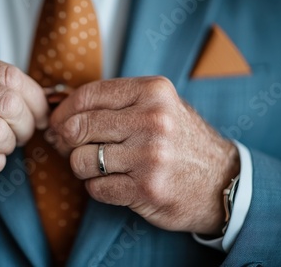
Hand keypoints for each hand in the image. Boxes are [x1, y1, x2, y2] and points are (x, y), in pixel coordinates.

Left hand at [48, 77, 239, 234]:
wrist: (222, 180)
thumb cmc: (179, 140)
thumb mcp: (155, 107)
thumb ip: (111, 104)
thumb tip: (57, 116)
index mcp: (152, 91)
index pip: (86, 96)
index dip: (62, 112)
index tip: (57, 124)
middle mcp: (152, 120)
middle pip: (77, 128)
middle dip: (66, 141)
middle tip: (71, 147)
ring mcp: (150, 156)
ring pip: (80, 160)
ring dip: (83, 167)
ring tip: (101, 166)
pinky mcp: (147, 189)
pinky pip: (95, 188)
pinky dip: (97, 187)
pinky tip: (116, 183)